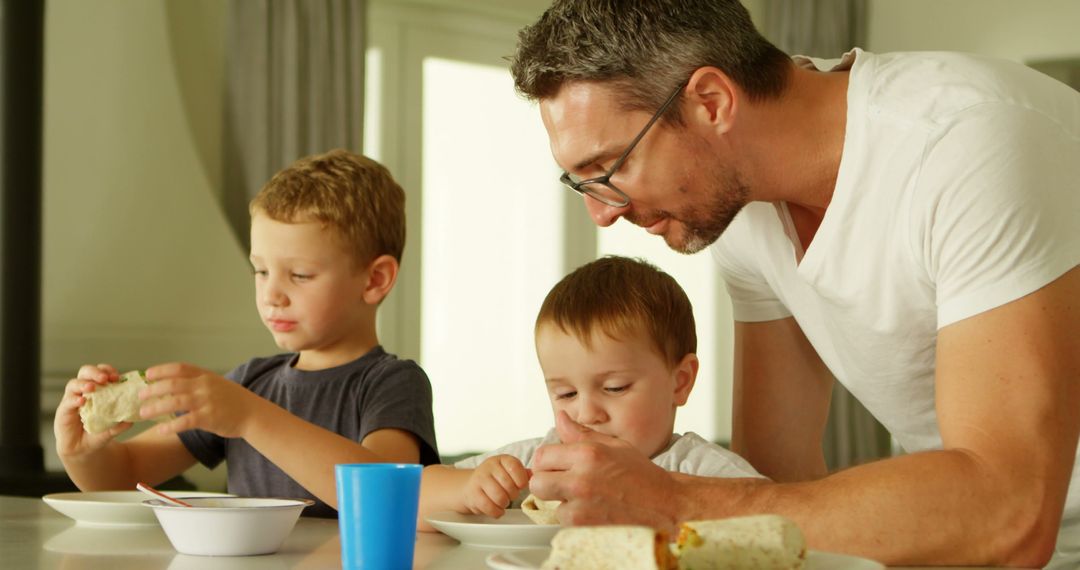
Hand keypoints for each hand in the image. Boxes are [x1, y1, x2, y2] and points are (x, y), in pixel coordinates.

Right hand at [54, 364, 133, 459]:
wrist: (82, 450)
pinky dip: (74, 400)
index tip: (117, 377)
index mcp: (97, 390)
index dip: (108, 371)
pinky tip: (82, 402)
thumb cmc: (97, 433)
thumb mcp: (112, 430)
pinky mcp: (63, 412)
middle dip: (95, 372)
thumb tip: (131, 420)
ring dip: (83, 384)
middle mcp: (83, 392)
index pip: (100, 372)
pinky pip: (67, 402)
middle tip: (104, 378)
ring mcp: (72, 400)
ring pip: (73, 384)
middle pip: (85, 372)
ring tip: (92, 387)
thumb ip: (120, 425)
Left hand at [140, 363, 263, 437]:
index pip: (179, 368)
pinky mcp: (209, 418)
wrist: (254, 414)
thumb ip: (198, 383)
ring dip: (156, 407)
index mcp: (206, 376)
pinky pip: (185, 422)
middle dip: (153, 389)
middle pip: (173, 384)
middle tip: (140, 395)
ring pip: (175, 402)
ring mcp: (207, 401)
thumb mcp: (217, 384)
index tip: (147, 374)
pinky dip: (170, 426)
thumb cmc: (234, 401)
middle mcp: (205, 386)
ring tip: (143, 413)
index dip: (161, 370)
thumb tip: (174, 386)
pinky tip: (160, 430)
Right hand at [462, 454, 529, 517]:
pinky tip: (497, 509)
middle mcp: (489, 467)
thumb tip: (536, 476)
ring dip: (504, 504)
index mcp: (502, 459)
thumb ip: (524, 474)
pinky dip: (496, 512)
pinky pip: (489, 507)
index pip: (515, 467)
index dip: (521, 480)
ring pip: (500, 497)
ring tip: (503, 502)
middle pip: (509, 485)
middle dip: (513, 494)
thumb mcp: (509, 473)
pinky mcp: (472, 494)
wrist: (470, 486)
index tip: (520, 485)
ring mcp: (479, 479)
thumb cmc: (495, 480)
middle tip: (510, 495)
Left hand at [529, 410, 682, 531]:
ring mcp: (581, 506)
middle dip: (546, 482)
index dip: (547, 462)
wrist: (664, 505)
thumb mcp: (613, 445)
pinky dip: (573, 517)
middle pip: (537, 482)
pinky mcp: (584, 527)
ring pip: (550, 504)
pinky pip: (563, 520)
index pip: (541, 456)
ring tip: (586, 497)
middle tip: (564, 482)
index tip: (556, 466)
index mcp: (587, 454)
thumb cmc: (641, 475)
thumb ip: (580, 434)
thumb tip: (560, 417)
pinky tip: (593, 510)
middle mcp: (581, 479)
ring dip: (562, 501)